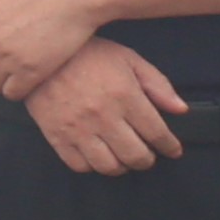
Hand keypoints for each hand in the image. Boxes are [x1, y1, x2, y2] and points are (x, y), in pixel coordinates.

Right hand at [19, 35, 187, 174]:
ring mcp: (78, 129)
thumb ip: (157, 84)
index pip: (156, 133)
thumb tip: (180, 109)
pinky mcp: (57, 136)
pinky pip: (79, 165)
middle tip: (147, 155)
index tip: (172, 150)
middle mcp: (103, 116)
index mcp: (124, 96)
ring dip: (122, 167)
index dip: (169, 146)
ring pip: (108, 166)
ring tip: (123, 158)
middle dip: (147, 160)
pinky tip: (97, 155)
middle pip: (135, 155)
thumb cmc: (87, 54)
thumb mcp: (128, 59)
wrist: (40, 52)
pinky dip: (93, 166)